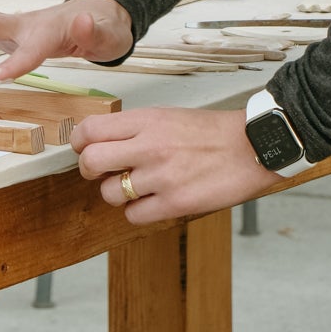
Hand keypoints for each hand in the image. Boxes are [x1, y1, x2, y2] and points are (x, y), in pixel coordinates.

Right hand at [0, 0, 133, 80]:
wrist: (102, 15)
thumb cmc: (105, 28)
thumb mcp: (109, 34)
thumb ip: (95, 31)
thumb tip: (84, 20)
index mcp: (51, 31)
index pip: (31, 49)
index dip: (14, 63)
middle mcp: (28, 25)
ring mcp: (18, 25)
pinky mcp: (11, 29)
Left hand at [72, 106, 278, 223]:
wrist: (251, 146)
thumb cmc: (211, 131)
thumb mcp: (167, 116)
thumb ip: (134, 128)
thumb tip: (101, 142)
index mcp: (146, 120)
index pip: (91, 129)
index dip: (79, 142)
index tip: (84, 147)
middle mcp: (149, 146)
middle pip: (91, 161)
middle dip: (88, 170)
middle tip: (100, 172)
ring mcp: (162, 176)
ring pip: (110, 193)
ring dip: (117, 193)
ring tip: (136, 186)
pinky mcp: (175, 202)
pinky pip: (134, 215)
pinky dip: (137, 211)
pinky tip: (151, 201)